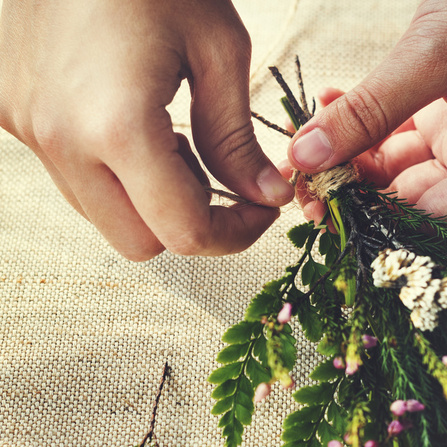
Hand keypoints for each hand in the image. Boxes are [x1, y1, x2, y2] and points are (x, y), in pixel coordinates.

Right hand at [0, 0, 293, 259]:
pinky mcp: (17, 119)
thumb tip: (265, 197)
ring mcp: (33, 135)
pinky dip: (119, 181)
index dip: (236, 234)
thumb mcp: (216, 46)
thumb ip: (238, 138)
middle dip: (193, 227)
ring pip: (108, 221)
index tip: (262, 208)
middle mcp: (65, 144)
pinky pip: (79, 184)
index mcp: (118, 126)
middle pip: (142, 245)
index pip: (185, 233)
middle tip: (225, 186)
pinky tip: (138, 131)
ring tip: (179, 146)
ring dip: (155, 206)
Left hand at [286, 0, 446, 223]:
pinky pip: (392, 133)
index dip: (375, 220)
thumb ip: (369, 110)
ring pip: (393, 168)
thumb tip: (307, 156)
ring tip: (307, 134)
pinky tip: (329, 102)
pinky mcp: (442, 113)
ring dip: (348, 154)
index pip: (431, 220)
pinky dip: (360, 123)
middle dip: (353, 188)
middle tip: (303, 176)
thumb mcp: (433, 55)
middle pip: (407, 198)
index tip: (323, 206)